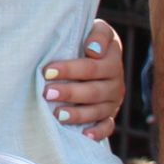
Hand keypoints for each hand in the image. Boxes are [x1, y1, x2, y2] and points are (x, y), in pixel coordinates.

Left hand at [42, 19, 123, 140]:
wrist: (96, 50)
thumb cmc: (88, 37)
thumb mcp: (98, 28)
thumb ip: (98, 34)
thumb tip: (93, 50)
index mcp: (112, 61)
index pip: (93, 67)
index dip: (71, 69)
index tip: (48, 70)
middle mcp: (115, 83)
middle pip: (94, 91)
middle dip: (70, 93)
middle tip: (47, 92)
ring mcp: (113, 101)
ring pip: (98, 111)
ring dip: (78, 114)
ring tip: (57, 114)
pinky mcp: (110, 114)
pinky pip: (108, 127)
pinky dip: (98, 132)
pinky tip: (84, 135)